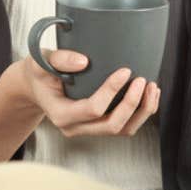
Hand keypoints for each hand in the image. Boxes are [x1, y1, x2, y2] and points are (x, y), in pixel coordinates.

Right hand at [19, 51, 159, 137]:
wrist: (38, 86)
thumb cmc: (41, 72)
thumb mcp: (42, 61)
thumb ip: (60, 59)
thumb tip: (83, 61)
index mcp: (60, 114)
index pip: (92, 109)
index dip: (112, 91)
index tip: (125, 70)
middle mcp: (76, 127)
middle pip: (111, 125)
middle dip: (132, 104)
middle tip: (142, 79)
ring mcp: (89, 129)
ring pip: (123, 130)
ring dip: (142, 111)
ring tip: (152, 86)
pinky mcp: (100, 125)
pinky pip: (126, 125)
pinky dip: (142, 112)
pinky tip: (150, 92)